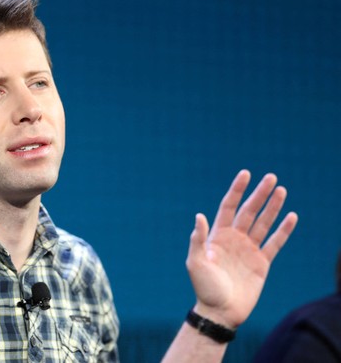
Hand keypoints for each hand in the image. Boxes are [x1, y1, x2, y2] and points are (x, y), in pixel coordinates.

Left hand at [186, 170, 297, 327]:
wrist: (220, 311)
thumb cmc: (204, 288)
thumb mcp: (195, 263)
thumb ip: (198, 240)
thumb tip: (199, 216)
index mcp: (217, 236)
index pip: (228, 207)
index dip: (237, 190)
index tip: (246, 174)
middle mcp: (234, 239)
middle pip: (249, 211)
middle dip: (259, 194)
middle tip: (271, 177)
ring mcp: (248, 250)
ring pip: (263, 223)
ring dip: (272, 207)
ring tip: (282, 190)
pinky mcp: (262, 263)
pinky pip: (275, 243)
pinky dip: (284, 230)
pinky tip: (291, 216)